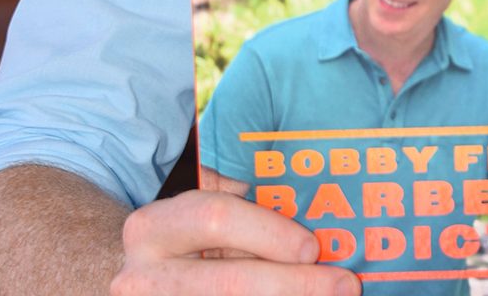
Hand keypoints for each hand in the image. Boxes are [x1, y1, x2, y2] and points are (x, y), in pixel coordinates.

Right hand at [112, 190, 360, 295]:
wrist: (144, 276)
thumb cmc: (186, 233)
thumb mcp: (204, 204)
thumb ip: (247, 202)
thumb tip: (316, 209)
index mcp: (153, 229)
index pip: (217, 220)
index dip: (270, 233)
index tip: (314, 246)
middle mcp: (142, 280)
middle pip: (231, 283)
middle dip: (295, 285)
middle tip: (344, 285)